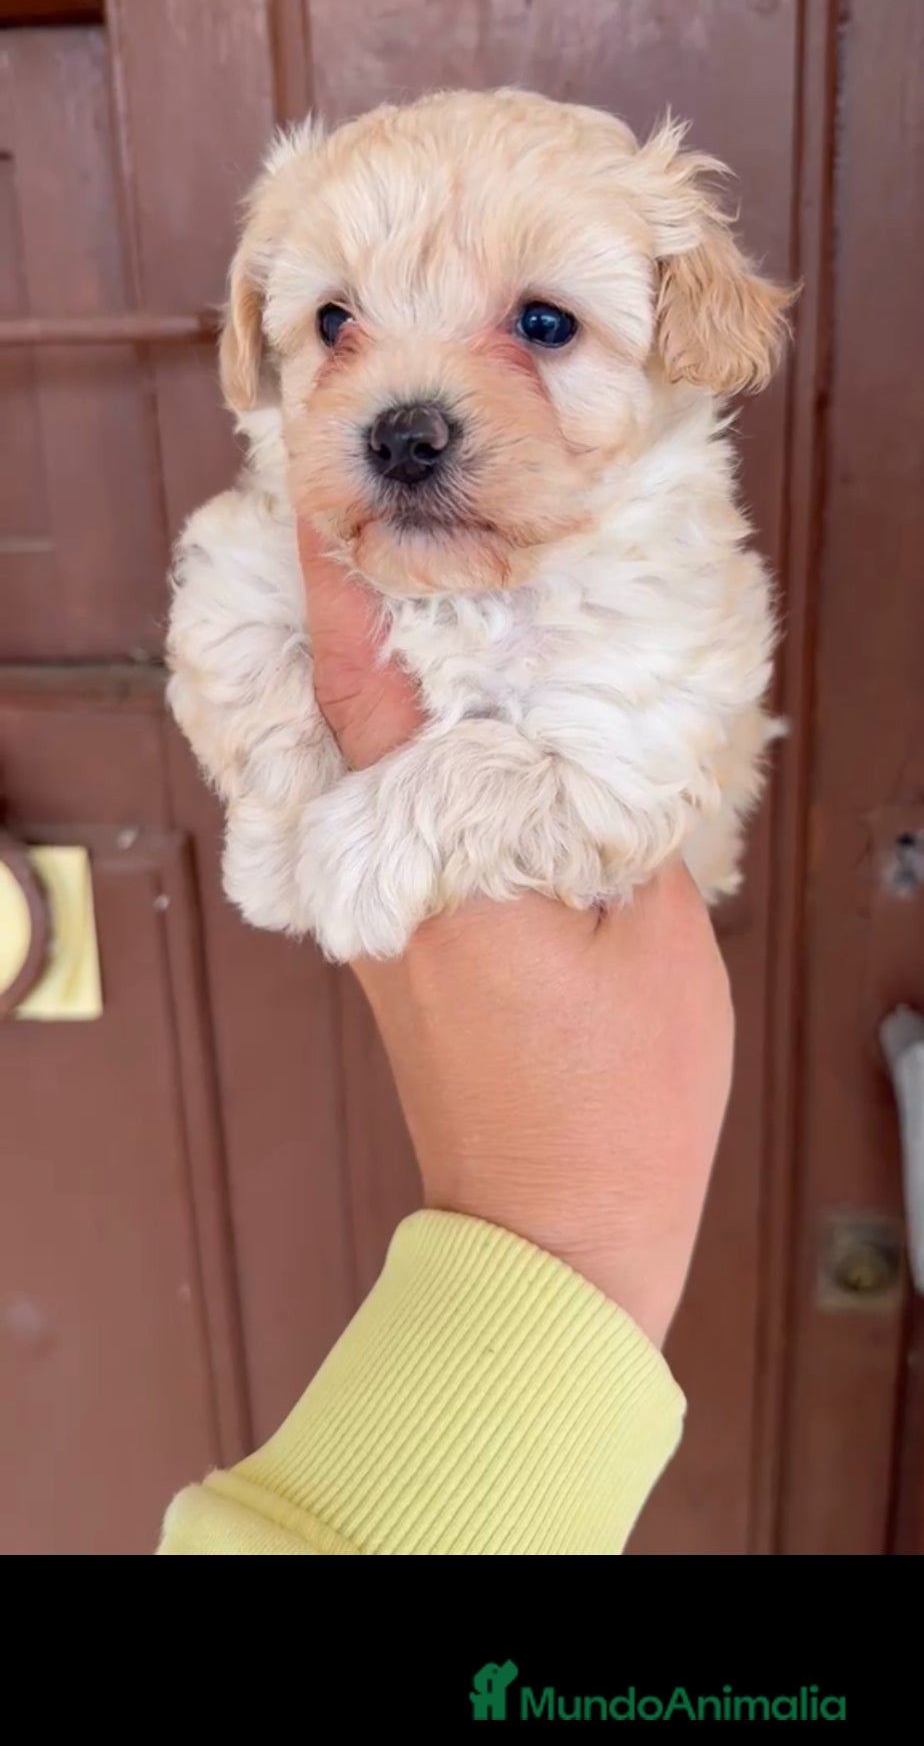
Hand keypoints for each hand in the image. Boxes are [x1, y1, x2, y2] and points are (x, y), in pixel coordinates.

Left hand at [299, 524, 732, 1346]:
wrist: (555, 1237)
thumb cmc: (613, 1107)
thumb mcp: (656, 945)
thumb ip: (623, 832)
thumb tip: (607, 758)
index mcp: (440, 870)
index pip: (368, 698)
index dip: (345, 593)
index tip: (330, 509)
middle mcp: (386, 891)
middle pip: (351, 725)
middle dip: (359, 620)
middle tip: (387, 528)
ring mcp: (384, 931)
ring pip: (368, 777)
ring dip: (387, 688)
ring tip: (431, 604)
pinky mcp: (402, 962)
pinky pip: (394, 832)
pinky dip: (418, 765)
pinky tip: (465, 736)